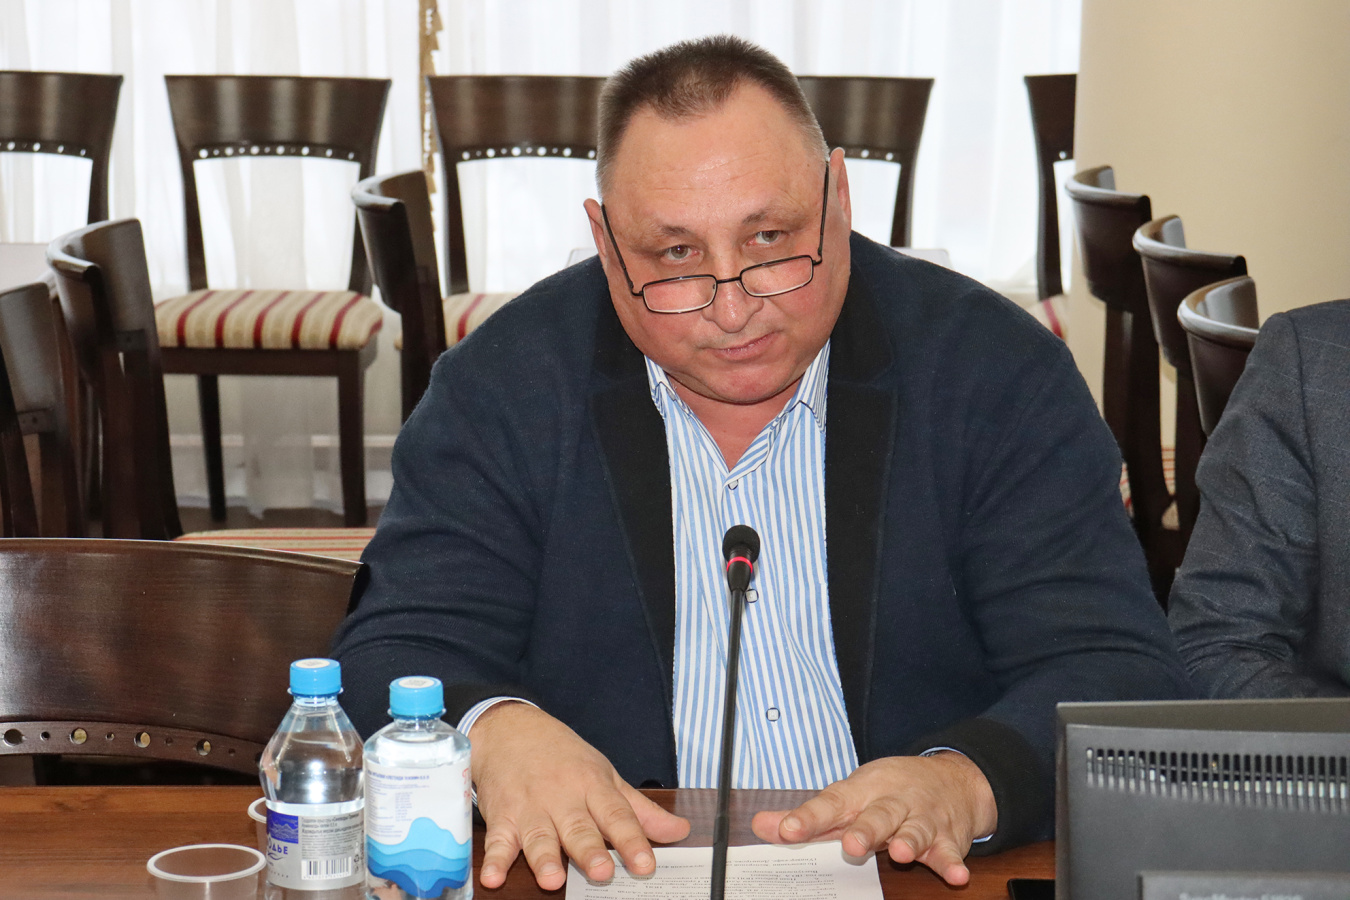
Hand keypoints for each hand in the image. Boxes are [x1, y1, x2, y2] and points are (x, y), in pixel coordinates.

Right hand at [470, 702, 690, 890]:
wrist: (510, 729)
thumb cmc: (563, 757)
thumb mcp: (605, 776)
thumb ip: (640, 810)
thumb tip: (679, 831)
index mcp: (593, 786)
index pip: (616, 815)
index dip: (632, 841)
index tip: (646, 864)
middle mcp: (562, 798)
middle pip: (578, 827)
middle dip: (589, 850)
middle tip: (602, 872)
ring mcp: (530, 808)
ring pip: (539, 836)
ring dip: (544, 858)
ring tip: (552, 879)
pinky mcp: (501, 816)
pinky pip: (496, 841)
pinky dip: (493, 859)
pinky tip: (492, 877)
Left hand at [750, 752, 996, 885]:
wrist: (951, 779)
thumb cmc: (888, 791)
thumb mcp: (849, 796)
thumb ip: (807, 816)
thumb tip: (759, 826)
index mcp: (861, 792)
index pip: (830, 803)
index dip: (808, 817)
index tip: (786, 830)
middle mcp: (891, 803)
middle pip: (877, 815)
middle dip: (866, 830)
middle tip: (852, 844)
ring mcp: (921, 819)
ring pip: (914, 830)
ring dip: (909, 841)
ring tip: (901, 853)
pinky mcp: (947, 839)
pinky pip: (949, 852)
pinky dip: (953, 862)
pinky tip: (957, 874)